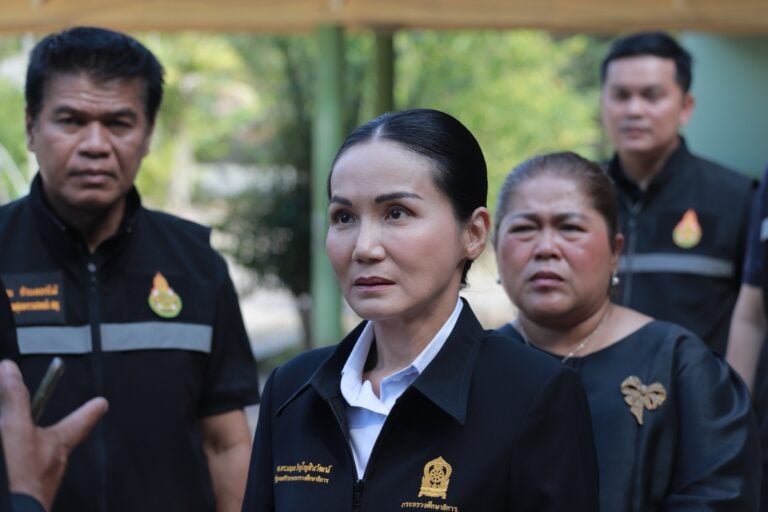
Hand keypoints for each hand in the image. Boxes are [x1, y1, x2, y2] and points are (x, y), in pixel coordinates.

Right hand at [0, 360, 107, 511]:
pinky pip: (23, 477)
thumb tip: (11, 371)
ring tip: (15, 446)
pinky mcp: (26, 494)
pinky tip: (12, 469)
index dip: (90, 410)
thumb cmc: (20, 479)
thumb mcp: (15, 428)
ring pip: (38, 461)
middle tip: (42, 424)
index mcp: (59, 444)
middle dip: (52, 432)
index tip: (101, 403)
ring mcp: (40, 483)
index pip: (81, 421)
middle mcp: (54, 464)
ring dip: (26, 452)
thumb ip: (15, 399)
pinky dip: (17, 470)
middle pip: (58, 442)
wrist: (12, 509)